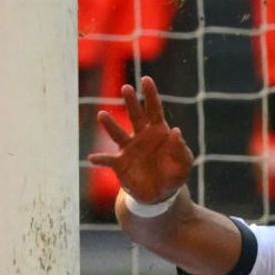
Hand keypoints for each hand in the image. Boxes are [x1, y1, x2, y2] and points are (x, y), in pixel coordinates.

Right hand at [87, 76, 192, 204]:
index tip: (146, 79)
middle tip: (126, 88)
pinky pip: (108, 160)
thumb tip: (175, 131)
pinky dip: (100, 159)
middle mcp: (141, 136)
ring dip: (110, 125)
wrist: (160, 194)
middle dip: (131, 102)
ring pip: (118, 133)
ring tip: (102, 115)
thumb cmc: (173, 174)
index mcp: (158, 131)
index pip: (154, 109)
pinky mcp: (120, 164)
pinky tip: (92, 158)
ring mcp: (128, 149)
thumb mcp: (183, 164)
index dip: (151, 94)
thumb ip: (180, 149)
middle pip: (135, 115)